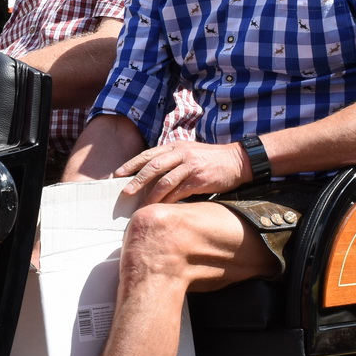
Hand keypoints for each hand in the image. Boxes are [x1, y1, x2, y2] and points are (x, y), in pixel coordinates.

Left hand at [116, 140, 250, 205]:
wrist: (237, 161)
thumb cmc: (210, 159)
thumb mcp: (189, 152)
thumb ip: (172, 159)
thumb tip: (151, 174)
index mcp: (175, 146)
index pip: (148, 154)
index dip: (132, 164)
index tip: (118, 174)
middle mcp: (180, 154)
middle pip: (152, 166)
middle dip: (136, 180)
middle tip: (124, 192)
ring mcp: (189, 166)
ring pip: (164, 181)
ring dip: (151, 195)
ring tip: (141, 206)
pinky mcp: (199, 179)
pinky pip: (179, 192)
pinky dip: (168, 201)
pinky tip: (160, 209)